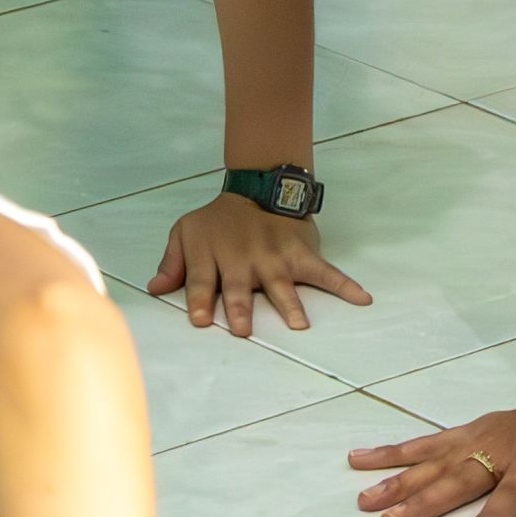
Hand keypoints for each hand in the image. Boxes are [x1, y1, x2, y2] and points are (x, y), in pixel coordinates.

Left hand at [145, 190, 369, 338]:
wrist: (258, 186)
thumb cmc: (218, 218)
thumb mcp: (186, 231)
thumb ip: (172, 262)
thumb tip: (154, 288)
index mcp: (212, 254)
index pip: (202, 282)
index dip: (200, 301)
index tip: (201, 321)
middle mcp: (243, 258)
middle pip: (240, 287)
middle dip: (241, 308)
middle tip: (245, 330)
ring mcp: (274, 257)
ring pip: (281, 284)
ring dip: (289, 305)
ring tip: (298, 325)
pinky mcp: (300, 254)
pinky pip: (324, 271)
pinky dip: (344, 285)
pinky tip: (361, 299)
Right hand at [350, 388, 515, 516]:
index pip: (515, 489)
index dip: (497, 514)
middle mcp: (505, 444)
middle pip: (460, 477)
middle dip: (423, 501)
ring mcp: (486, 434)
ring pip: (434, 458)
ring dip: (397, 477)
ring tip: (362, 494)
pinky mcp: (476, 429)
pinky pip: (433, 441)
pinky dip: (400, 450)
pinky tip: (367, 458)